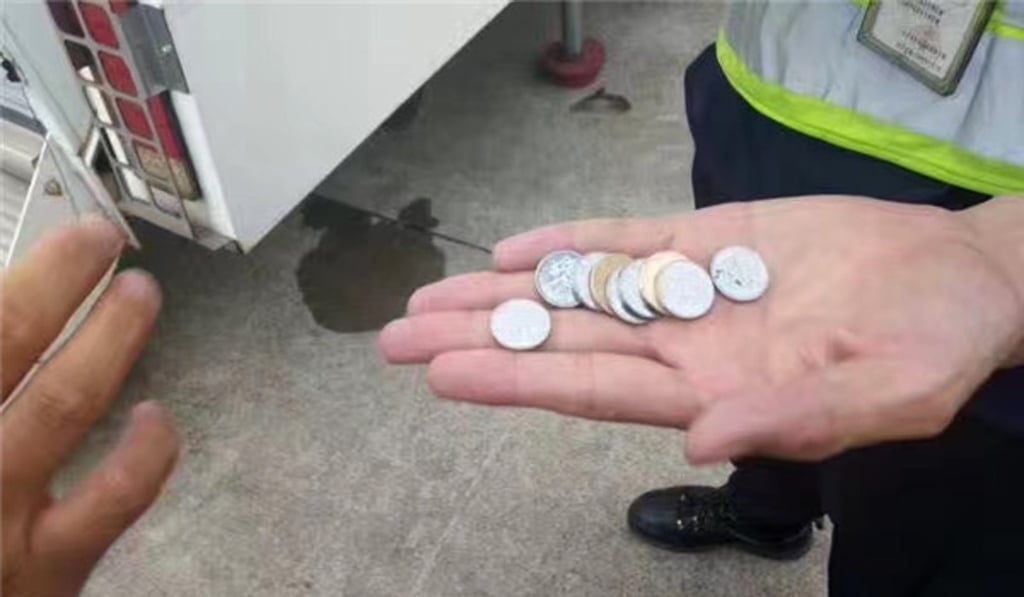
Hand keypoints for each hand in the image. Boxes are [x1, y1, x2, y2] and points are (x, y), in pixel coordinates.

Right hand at [1, 219, 177, 595]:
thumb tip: (25, 317)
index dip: (28, 275)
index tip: (58, 236)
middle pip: (6, 341)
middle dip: (55, 280)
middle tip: (97, 236)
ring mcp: (1, 520)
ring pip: (64, 403)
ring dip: (108, 336)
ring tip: (139, 291)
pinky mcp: (52, 570)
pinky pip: (114, 499)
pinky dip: (145, 450)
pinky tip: (158, 415)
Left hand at [380, 196, 1023, 462]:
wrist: (961, 282)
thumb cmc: (933, 350)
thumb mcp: (883, 399)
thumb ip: (790, 423)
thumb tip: (699, 442)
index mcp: (713, 392)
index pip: (591, 388)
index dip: (515, 379)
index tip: (443, 376)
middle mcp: (684, 344)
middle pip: (561, 338)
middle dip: (479, 337)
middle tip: (396, 338)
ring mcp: (690, 288)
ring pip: (578, 288)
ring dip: (503, 291)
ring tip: (429, 297)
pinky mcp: (711, 239)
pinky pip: (626, 238)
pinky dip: (570, 240)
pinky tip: (514, 250)